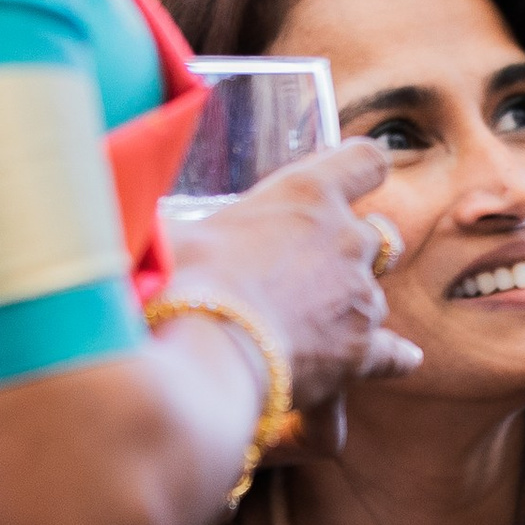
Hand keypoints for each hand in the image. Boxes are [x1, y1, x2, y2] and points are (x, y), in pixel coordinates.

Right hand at [159, 143, 422, 419]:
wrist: (206, 347)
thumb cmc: (179, 278)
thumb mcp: (167, 231)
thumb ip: (167, 224)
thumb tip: (129, 214)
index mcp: (306, 193)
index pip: (363, 161)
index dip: (365, 168)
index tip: (363, 175)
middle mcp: (346, 239)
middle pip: (379, 236)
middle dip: (354, 252)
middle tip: (315, 271)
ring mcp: (361, 295)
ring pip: (374, 298)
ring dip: (350, 311)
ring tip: (308, 334)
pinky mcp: (363, 350)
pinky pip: (392, 356)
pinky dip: (389, 361)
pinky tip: (395, 363)